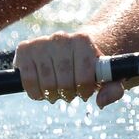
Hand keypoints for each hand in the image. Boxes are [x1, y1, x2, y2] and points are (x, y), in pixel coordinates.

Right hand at [13, 31, 138, 107]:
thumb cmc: (91, 66)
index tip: (86, 92)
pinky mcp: (25, 49)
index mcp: (82, 40)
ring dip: (52, 95)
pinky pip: (28, 79)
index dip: (85, 89)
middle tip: (70, 93)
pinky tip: (42, 92)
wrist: (71, 49)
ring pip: (46, 83)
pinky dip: (35, 92)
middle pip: (64, 81)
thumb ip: (113, 88)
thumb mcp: (109, 76)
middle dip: (68, 94)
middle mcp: (61, 37)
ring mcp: (41, 42)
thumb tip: (101, 101)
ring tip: (58, 92)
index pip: (84, 75)